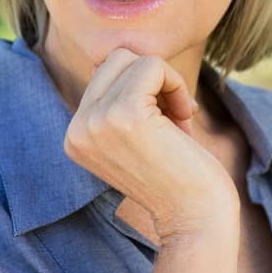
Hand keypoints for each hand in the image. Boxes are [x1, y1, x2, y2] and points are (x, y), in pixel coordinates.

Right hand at [63, 49, 239, 238]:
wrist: (195, 217)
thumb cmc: (175, 173)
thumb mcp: (133, 134)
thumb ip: (115, 99)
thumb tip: (109, 55)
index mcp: (76, 134)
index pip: (104, 73)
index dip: (141, 87)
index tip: (162, 120)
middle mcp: (77, 127)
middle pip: (115, 59)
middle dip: (152, 79)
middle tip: (173, 115)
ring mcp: (96, 120)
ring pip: (134, 59)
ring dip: (167, 82)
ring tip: (178, 120)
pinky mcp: (123, 113)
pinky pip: (152, 65)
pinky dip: (176, 83)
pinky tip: (186, 115)